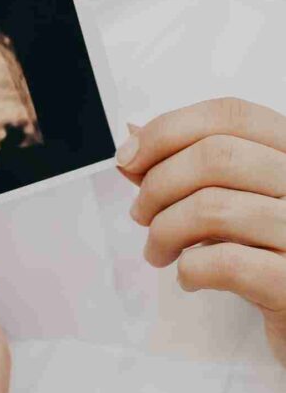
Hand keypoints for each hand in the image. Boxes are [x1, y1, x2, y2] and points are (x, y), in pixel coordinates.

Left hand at [116, 97, 285, 366]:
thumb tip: (131, 140)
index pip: (229, 115)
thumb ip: (182, 165)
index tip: (127, 159)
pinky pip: (227, 264)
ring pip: (214, 209)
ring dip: (164, 231)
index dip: (166, 131)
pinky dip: (190, 269)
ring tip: (158, 251)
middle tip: (141, 214)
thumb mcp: (230, 196)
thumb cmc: (265, 248)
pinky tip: (189, 277)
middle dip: (158, 185)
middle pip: (216, 156)